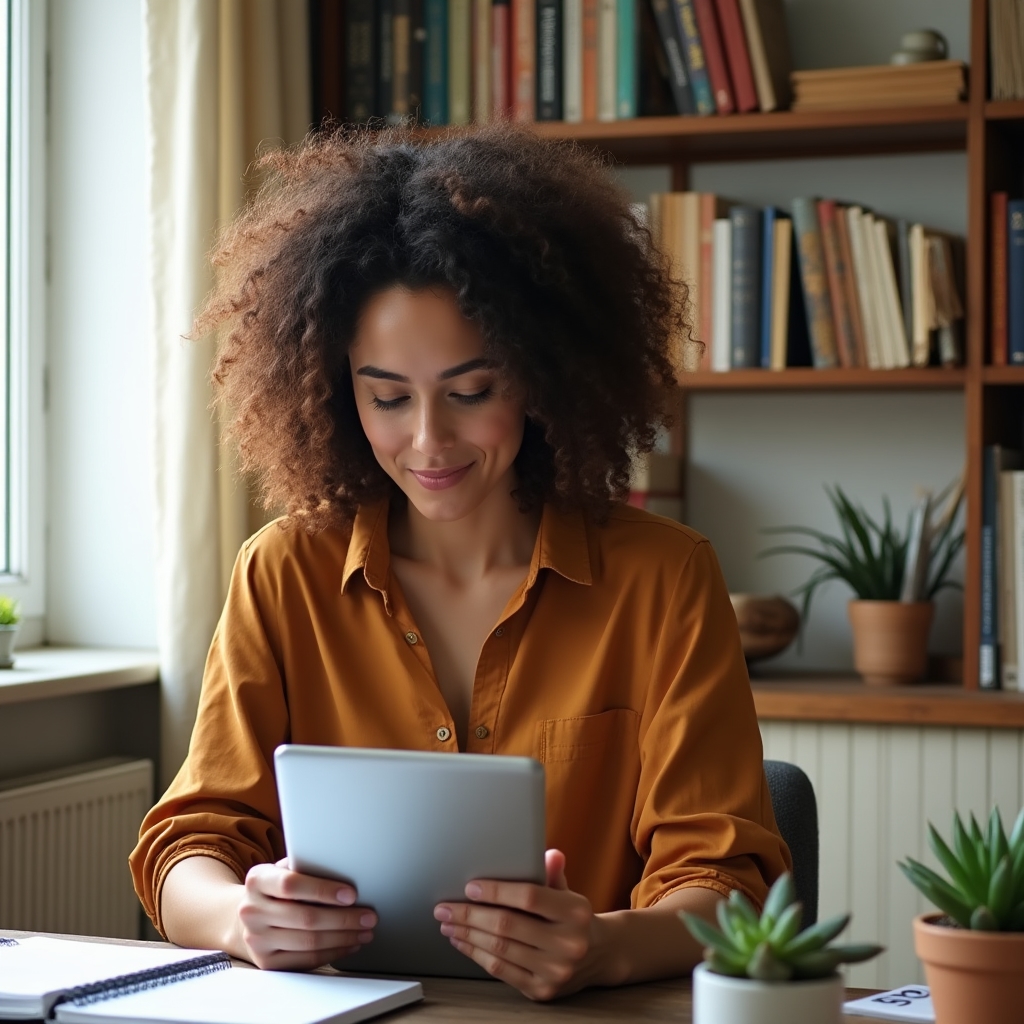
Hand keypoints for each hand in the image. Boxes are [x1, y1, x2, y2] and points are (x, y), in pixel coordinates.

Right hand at [236, 858, 376, 969]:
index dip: (323, 890)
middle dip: (344, 919)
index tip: (351, 894)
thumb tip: (347, 869)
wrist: (249, 915)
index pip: (291, 885)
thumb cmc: (278, 887)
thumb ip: (307, 867)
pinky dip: (332, 952)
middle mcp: (251, 911)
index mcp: (257, 880)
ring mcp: (256, 940)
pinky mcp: (266, 962)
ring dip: (343, 938)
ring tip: (365, 931)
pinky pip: (305, 960)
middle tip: (370, 917)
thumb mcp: (285, 869)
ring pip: (308, 942)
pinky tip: (349, 944)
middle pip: (305, 918)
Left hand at [433, 849, 601, 1000]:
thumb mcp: (568, 892)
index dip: (496, 892)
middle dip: (469, 915)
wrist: (599, 956)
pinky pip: (501, 970)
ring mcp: (555, 971)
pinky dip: (476, 954)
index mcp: (575, 912)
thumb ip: (553, 874)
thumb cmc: (573, 918)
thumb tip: (549, 854)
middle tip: (445, 907)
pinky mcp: (542, 990)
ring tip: (448, 923)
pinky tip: (462, 942)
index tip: (470, 887)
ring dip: (467, 934)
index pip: (529, 897)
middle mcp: (568, 944)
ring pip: (500, 949)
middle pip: (507, 925)